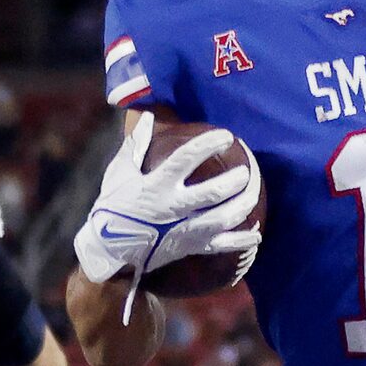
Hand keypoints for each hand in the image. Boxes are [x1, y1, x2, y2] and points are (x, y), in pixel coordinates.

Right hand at [76, 112, 261, 284]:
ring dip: (243, 206)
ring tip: (253, 194)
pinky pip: (221, 245)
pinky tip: (257, 232)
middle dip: (234, 181)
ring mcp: (184, 230)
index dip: (208, 145)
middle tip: (247, 171)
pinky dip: (242, 240)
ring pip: (223, 219)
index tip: (226, 135)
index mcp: (157, 185)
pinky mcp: (190, 247)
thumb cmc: (113, 206)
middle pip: (213, 193)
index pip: (186, 159)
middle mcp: (174, 207)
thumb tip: (148, 116)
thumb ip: (136, 144)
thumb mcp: (120, 172)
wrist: (109, 249)